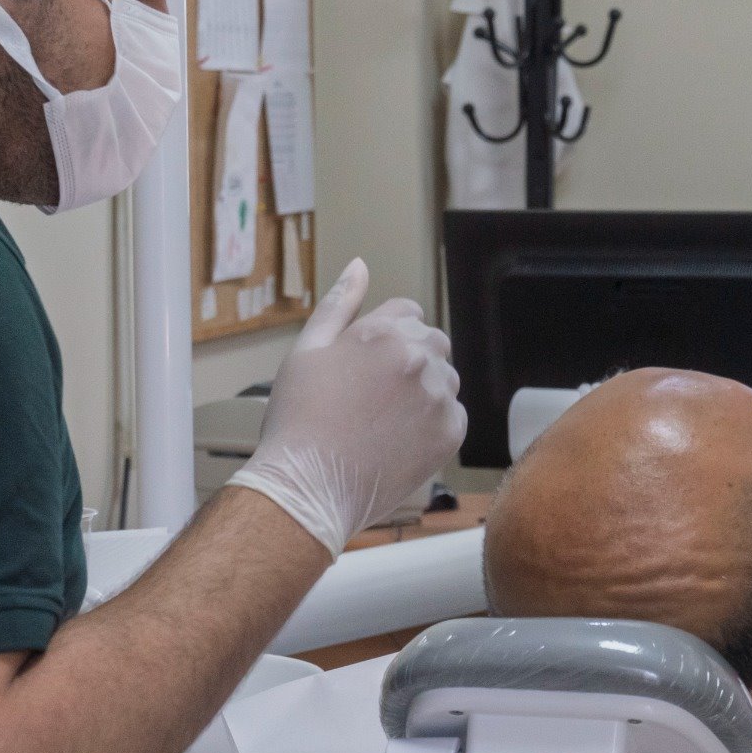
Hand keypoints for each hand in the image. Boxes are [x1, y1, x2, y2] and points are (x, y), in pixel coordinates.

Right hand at [227, 260, 464, 555]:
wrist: (307, 488)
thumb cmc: (298, 419)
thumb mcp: (307, 350)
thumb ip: (339, 304)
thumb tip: (360, 264)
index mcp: (384, 331)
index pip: (408, 313)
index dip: (386, 337)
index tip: (368, 366)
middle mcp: (419, 358)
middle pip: (432, 343)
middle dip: (410, 360)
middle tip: (373, 396)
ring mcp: (438, 397)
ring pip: (445, 380)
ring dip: (424, 392)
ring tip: (382, 422)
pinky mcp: (451, 433)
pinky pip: (453, 416)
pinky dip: (432, 426)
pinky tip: (397, 441)